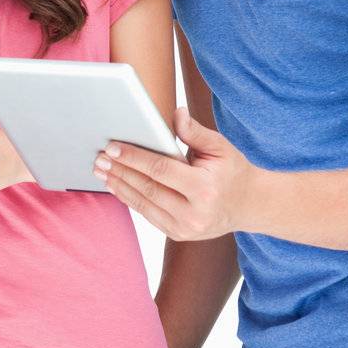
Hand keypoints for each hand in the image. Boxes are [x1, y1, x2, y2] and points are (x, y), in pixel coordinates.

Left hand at [96, 109, 260, 240]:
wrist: (249, 206)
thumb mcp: (220, 147)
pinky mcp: (177, 234)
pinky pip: (147, 214)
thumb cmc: (232, 171)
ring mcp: (185, 228)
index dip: (134, 158)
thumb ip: (195, 131)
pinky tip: (115, 184)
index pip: (161, 170)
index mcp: (205, 189)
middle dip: (120, 171)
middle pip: (147, 188)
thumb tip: (176, 113)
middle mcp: (194, 213)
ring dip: (118, 185)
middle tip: (98, 157)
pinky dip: (129, 198)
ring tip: (100, 170)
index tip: (112, 147)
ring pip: (143, 203)